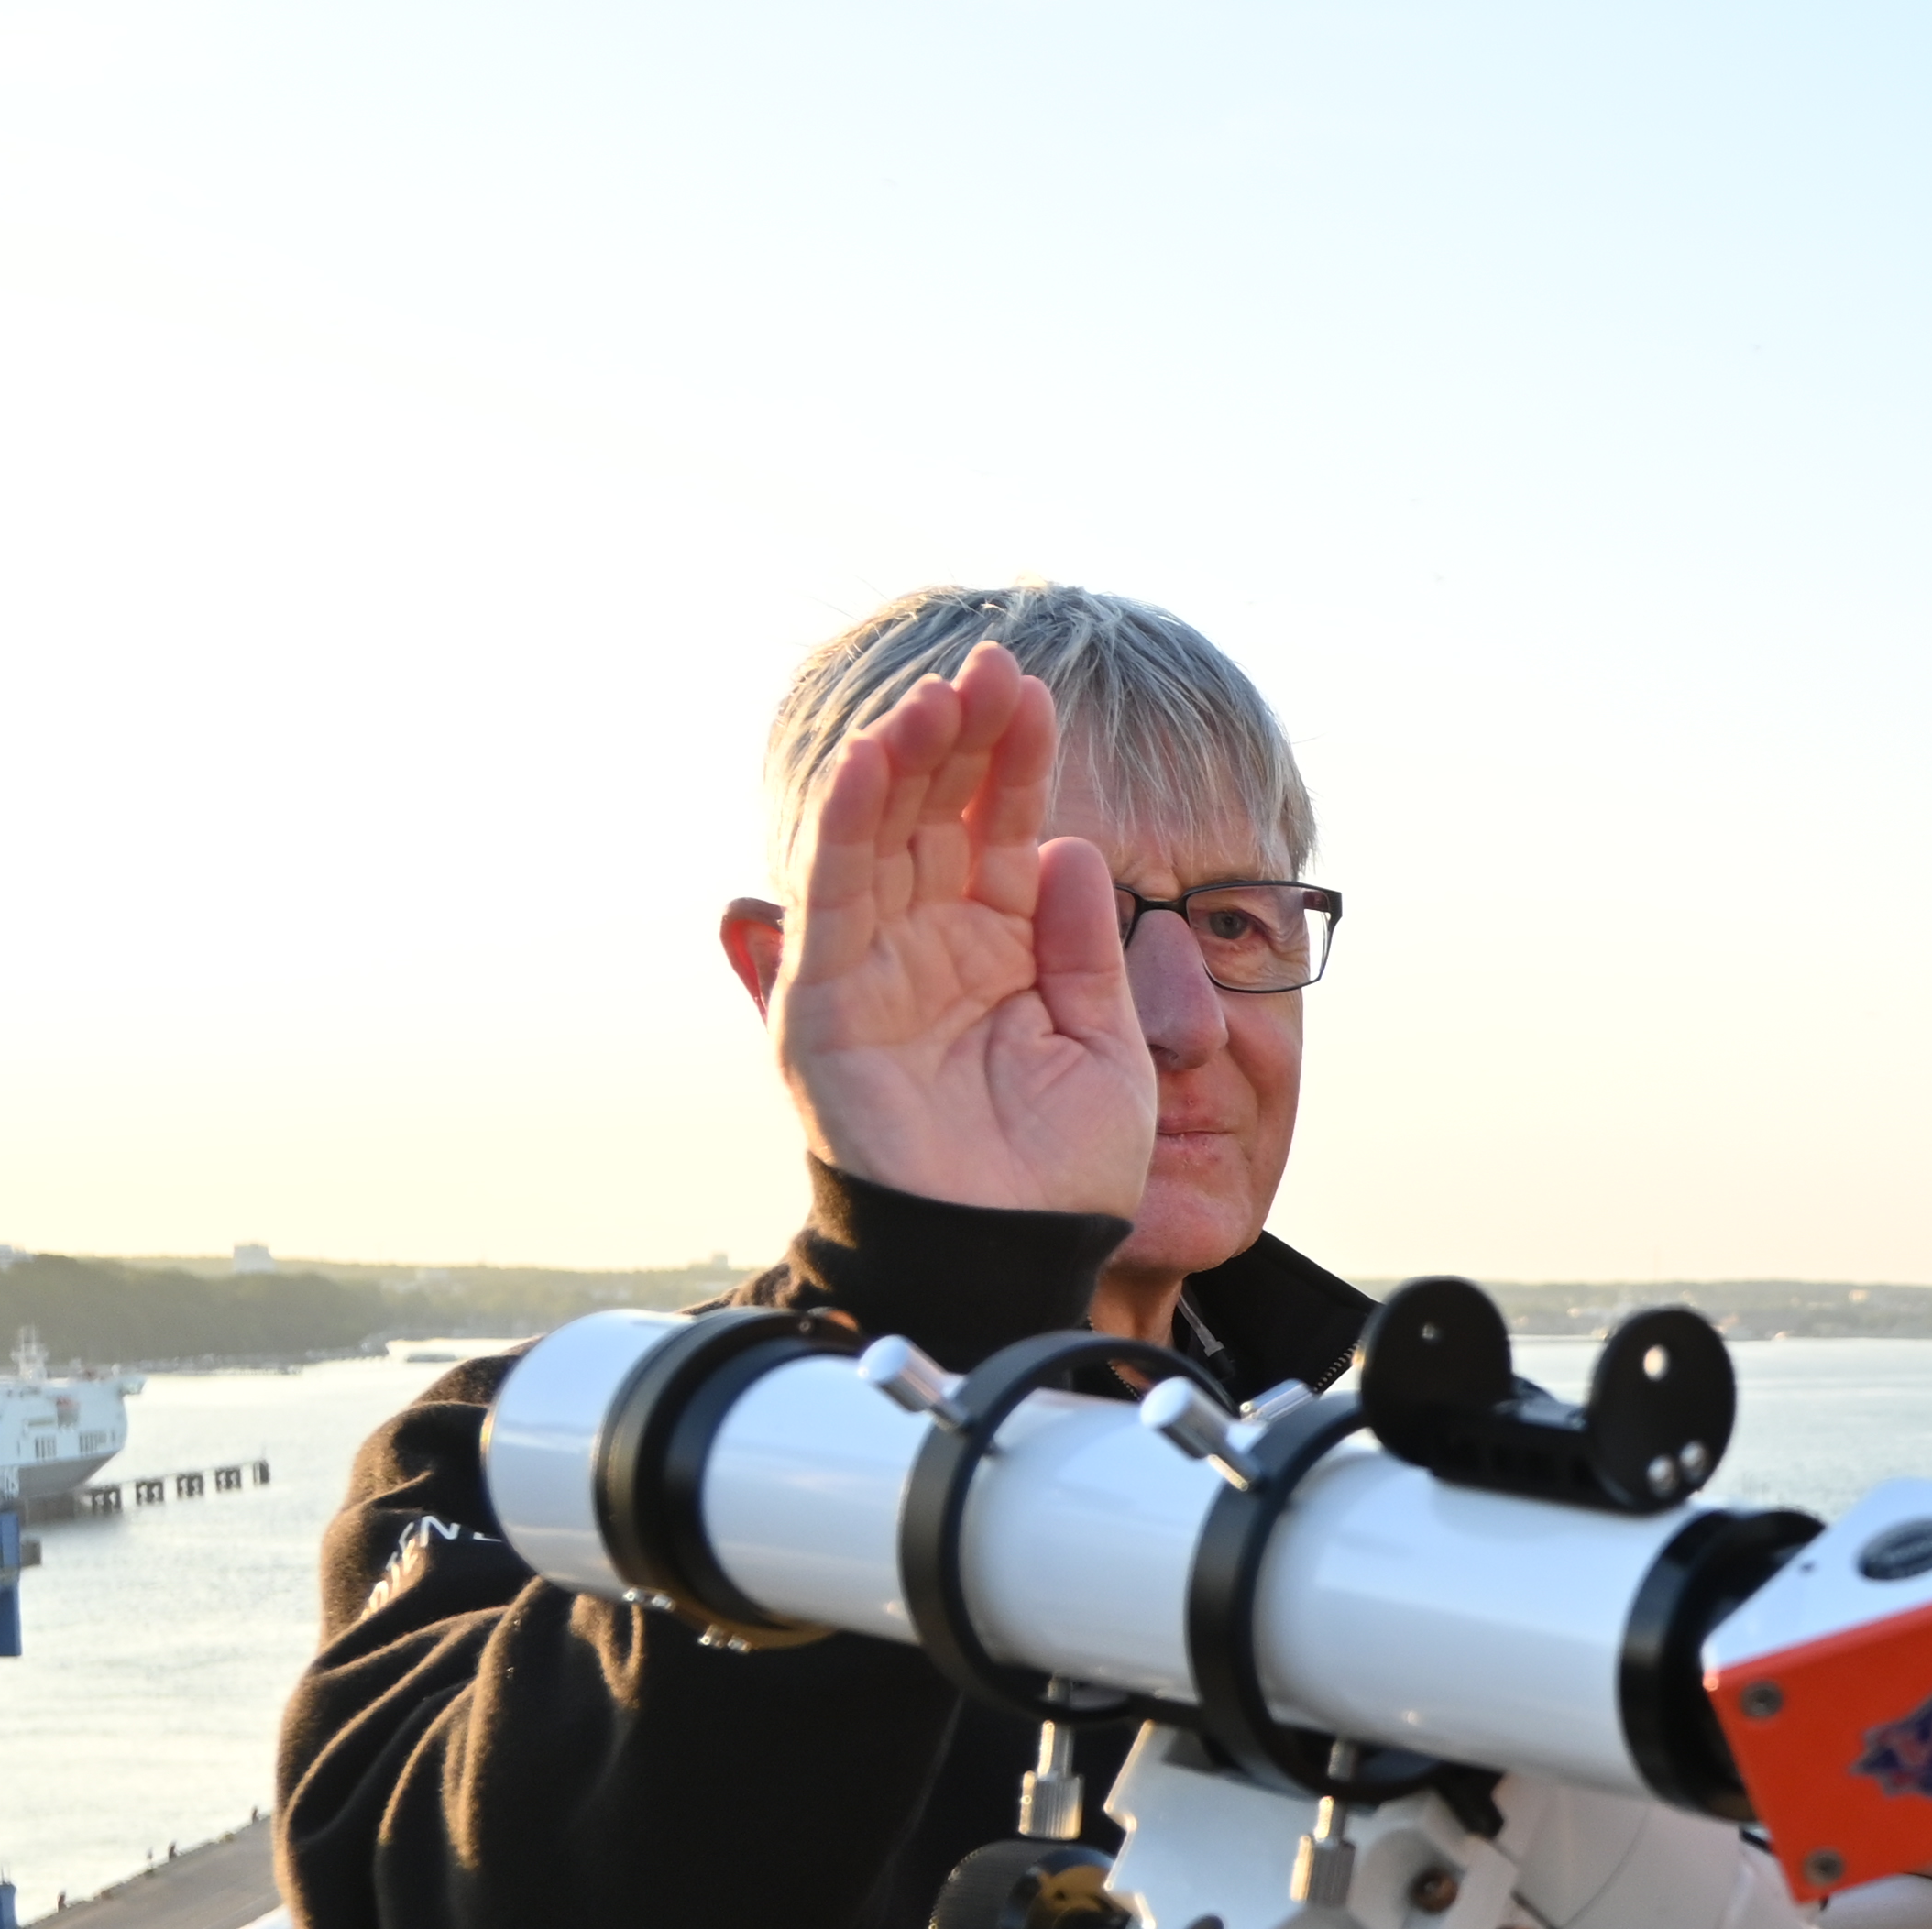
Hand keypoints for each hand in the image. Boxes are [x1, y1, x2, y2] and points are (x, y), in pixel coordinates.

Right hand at [775, 641, 1152, 1220]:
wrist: (1016, 1254)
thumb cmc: (1062, 1169)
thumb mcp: (1106, 1044)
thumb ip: (1086, 947)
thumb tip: (1068, 847)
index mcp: (1003, 946)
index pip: (1001, 826)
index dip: (1015, 759)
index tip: (1034, 692)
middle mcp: (932, 943)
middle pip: (936, 813)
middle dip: (960, 738)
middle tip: (989, 671)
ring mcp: (876, 968)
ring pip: (879, 838)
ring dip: (903, 761)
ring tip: (938, 697)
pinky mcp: (825, 1004)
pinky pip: (835, 899)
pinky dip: (848, 827)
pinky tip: (876, 762)